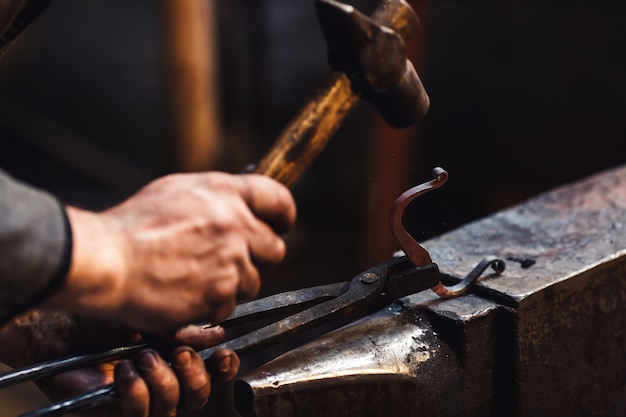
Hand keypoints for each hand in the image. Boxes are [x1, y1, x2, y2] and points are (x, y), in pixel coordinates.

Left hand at [0, 311, 239, 416]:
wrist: (60, 328)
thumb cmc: (101, 317)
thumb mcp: (151, 315)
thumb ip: (184, 328)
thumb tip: (216, 333)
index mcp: (175, 356)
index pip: (213, 371)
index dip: (224, 368)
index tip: (222, 354)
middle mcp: (162, 380)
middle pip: (199, 397)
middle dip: (195, 376)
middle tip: (179, 354)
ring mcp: (140, 399)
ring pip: (173, 407)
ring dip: (163, 381)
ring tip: (143, 357)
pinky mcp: (116, 412)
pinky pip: (140, 414)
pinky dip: (136, 392)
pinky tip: (124, 372)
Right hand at [43, 172, 295, 331]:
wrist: (106, 262)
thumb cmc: (133, 227)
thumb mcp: (177, 191)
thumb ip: (218, 196)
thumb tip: (243, 204)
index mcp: (225, 193)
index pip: (280, 200)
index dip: (282, 216)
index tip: (279, 225)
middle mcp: (235, 226)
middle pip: (274, 248)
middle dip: (256, 256)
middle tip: (228, 258)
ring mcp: (230, 263)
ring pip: (252, 281)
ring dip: (232, 282)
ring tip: (194, 275)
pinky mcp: (220, 296)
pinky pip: (229, 306)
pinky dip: (212, 303)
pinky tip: (185, 292)